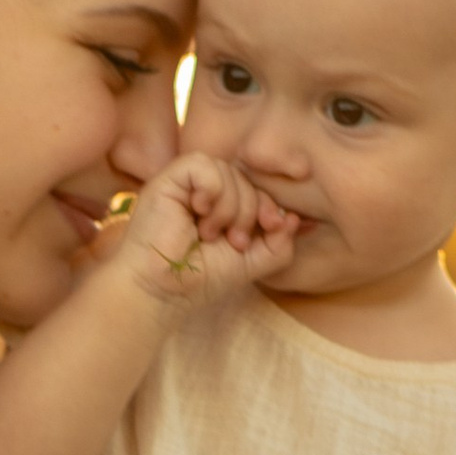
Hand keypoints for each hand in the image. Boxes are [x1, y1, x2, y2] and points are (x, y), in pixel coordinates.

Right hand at [104, 154, 299, 308]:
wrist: (162, 290)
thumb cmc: (198, 280)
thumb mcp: (251, 264)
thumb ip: (279, 244)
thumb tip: (293, 218)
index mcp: (221, 209)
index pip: (255, 190)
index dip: (269, 205)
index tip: (271, 227)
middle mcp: (203, 193)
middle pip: (245, 179)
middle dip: (249, 211)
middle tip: (233, 241)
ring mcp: (186, 185)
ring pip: (227, 171)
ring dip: (228, 207)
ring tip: (208, 234)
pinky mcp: (169, 179)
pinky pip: (202, 164)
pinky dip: (210, 189)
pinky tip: (198, 213)